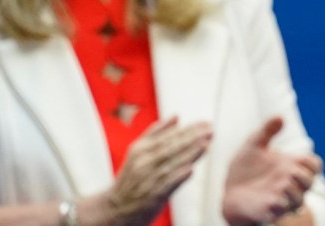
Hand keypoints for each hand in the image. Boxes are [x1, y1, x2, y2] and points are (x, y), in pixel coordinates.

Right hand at [83, 117, 211, 225]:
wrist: (114, 208)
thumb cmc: (131, 178)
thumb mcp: (138, 151)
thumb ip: (156, 132)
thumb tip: (176, 116)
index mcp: (140, 149)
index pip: (168, 137)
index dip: (188, 129)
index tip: (206, 123)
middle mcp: (143, 163)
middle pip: (171, 148)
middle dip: (192, 138)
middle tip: (210, 130)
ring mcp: (146, 180)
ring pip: (170, 164)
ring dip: (189, 154)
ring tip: (205, 145)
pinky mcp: (150, 197)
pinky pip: (165, 185)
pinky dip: (177, 177)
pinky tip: (190, 169)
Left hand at [222, 117, 321, 225]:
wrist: (228, 191)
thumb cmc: (246, 168)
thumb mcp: (254, 144)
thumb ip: (267, 131)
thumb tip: (280, 117)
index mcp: (291, 166)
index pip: (314, 166)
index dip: (312, 163)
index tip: (299, 157)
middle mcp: (289, 184)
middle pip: (309, 182)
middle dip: (304, 176)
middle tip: (289, 170)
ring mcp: (280, 199)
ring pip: (299, 200)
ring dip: (294, 191)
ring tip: (283, 183)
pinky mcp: (268, 212)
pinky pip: (280, 212)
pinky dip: (280, 206)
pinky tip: (272, 198)